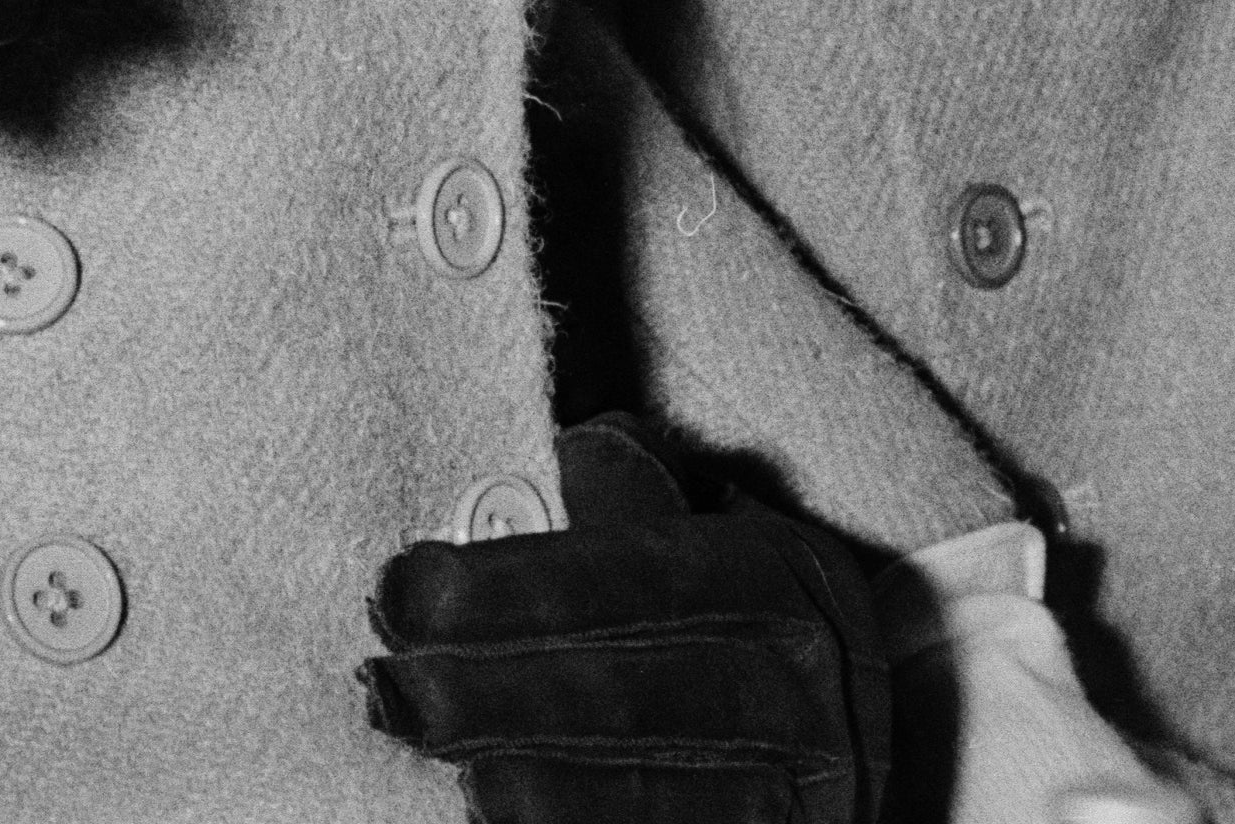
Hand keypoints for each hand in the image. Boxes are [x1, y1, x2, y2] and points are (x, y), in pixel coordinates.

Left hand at [362, 421, 959, 822]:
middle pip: (637, 696)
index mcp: (781, 583)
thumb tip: (565, 448)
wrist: (844, 747)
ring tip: (439, 758)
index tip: (406, 587)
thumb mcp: (717, 536)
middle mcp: (800, 692)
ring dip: (535, 783)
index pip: (641, 580)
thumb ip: (633, 493)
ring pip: (654, 796)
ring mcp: (792, 793)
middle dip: (501, 693)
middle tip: (390, 686)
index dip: (520, 586)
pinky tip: (499, 816)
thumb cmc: (742, 619)